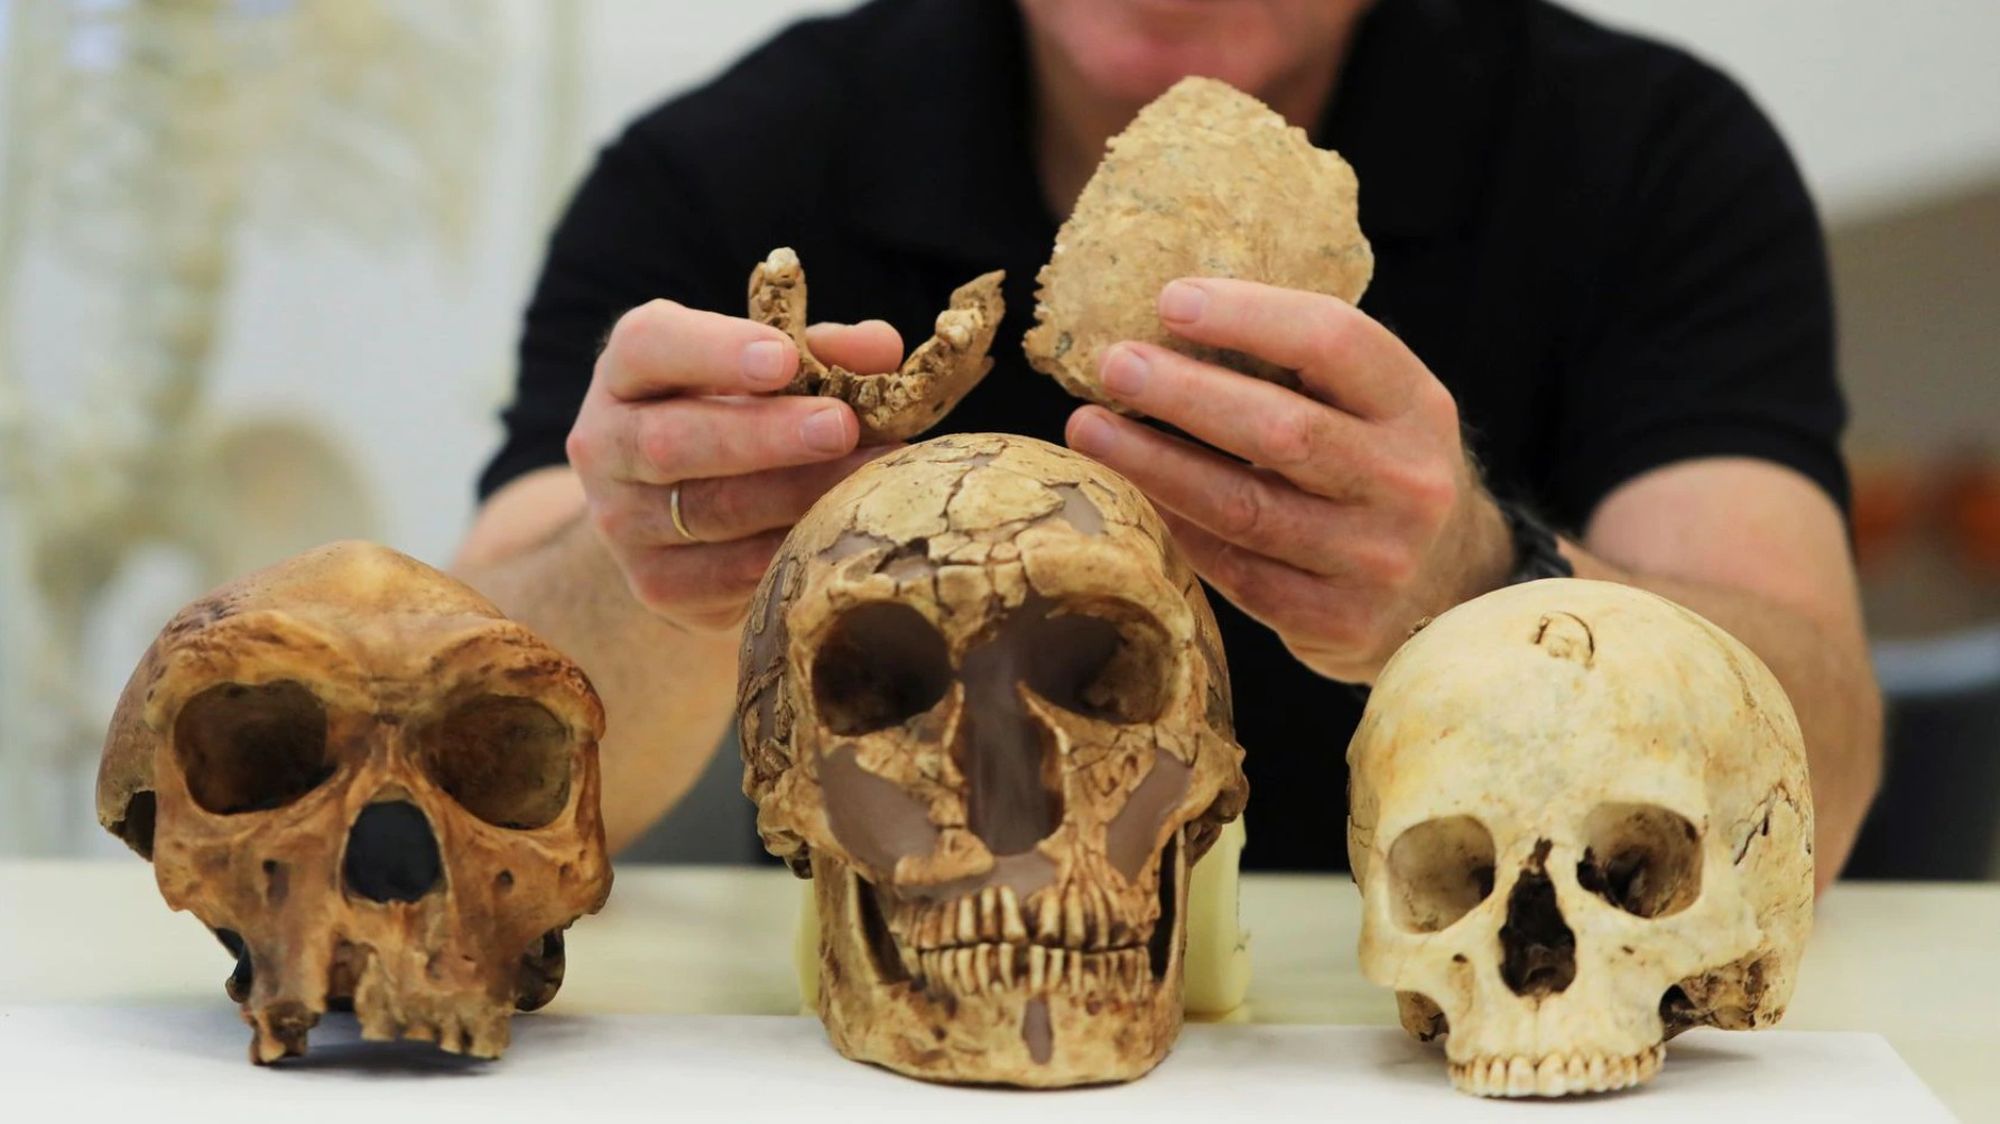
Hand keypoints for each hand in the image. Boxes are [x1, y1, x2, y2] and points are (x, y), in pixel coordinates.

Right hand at [566, 299, 902, 631]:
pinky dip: (790, 551)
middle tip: (839, 427)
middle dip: (765, 435)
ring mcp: (622, 522)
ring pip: (710, 513)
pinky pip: (729, 575)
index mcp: (626, 372)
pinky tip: (841, 530)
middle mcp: (605, 445)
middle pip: (674, 442)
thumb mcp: (763, 368)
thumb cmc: (731, 414)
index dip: (714, 351)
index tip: (784, 358)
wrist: (673, 509)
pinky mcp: (656, 585)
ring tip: (869, 479)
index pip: (648, 345)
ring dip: (797, 496)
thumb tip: (880, 349)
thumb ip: (818, 352)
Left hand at [1064, 279, 1512, 682]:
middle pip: (1281, 430)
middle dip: (1185, 394)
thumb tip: (1167, 323)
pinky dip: (1179, 529)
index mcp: (1417, 405)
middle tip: (1113, 366)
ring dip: (1156, 465)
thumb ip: (1300, 370)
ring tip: (1089, 430)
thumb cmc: (1375, 469)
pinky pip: (1238, 573)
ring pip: (1245, 509)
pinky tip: (1133, 498)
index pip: (1335, 342)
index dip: (1249, 315)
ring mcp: (1377, 559)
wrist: (1446, 585)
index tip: (1169, 301)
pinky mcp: (1340, 622)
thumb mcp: (1373, 407)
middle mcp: (1409, 482)